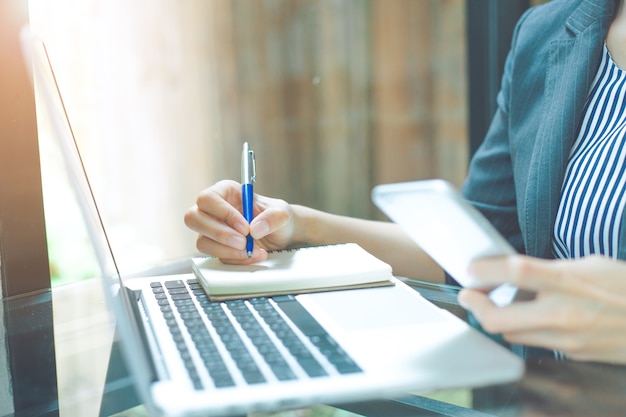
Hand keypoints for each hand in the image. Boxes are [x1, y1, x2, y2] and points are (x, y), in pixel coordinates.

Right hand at [184, 180, 295, 263]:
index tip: (245, 227)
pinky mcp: (217, 247)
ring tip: (250, 250)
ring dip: (225, 250)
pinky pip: (215, 256)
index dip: (223, 213)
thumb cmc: (277, 217)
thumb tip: (255, 229)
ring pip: (202, 241)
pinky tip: (252, 255)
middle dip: (219, 234)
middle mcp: (214, 210)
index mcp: (225, 192)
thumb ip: (274, 217)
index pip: (208, 198)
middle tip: (242, 242)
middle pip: (193, 218)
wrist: (281, 234)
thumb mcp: (283, 213)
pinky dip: (234, 259)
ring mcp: (212, 230)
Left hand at [458, 255, 625, 363]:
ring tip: (496, 303)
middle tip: (470, 295)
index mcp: (568, 282)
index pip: (516, 272)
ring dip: (497, 318)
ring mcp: (566, 338)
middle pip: (499, 318)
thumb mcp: (588, 266)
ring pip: (510, 334)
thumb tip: (518, 272)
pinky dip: (524, 329)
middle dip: (476, 306)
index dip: (485, 270)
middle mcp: (563, 313)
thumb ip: (550, 269)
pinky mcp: (571, 353)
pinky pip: (534, 342)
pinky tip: (528, 317)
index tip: (471, 269)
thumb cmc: (625, 288)